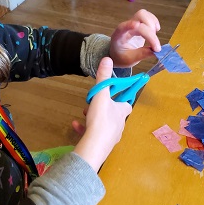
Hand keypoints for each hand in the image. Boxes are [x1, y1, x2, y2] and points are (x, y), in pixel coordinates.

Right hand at [73, 57, 131, 171]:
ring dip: (94, 117)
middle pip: (114, 113)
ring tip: (84, 114)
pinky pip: (94, 134)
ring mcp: (112, 135)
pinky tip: (76, 125)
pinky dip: (86, 129)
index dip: (122, 97)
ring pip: (104, 124)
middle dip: (103, 107)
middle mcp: (120, 123)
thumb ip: (103, 78)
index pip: (127, 103)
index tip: (114, 94)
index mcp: (122, 111)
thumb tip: (108, 58)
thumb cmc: (101, 119)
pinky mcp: (103, 144)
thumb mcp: (100, 95)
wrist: (95, 146)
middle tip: (93, 104)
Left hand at [109, 9, 160, 67]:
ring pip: (143, 14)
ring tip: (154, 37)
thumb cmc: (122, 57)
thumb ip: (142, 54)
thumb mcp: (130, 59)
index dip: (129, 24)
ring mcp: (133, 23)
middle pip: (138, 18)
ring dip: (152, 24)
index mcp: (119, 36)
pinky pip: (148, 16)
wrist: (119, 54)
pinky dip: (154, 22)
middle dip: (150, 31)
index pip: (122, 27)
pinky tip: (156, 31)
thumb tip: (155, 51)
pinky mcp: (139, 23)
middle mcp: (126, 26)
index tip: (136, 25)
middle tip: (155, 46)